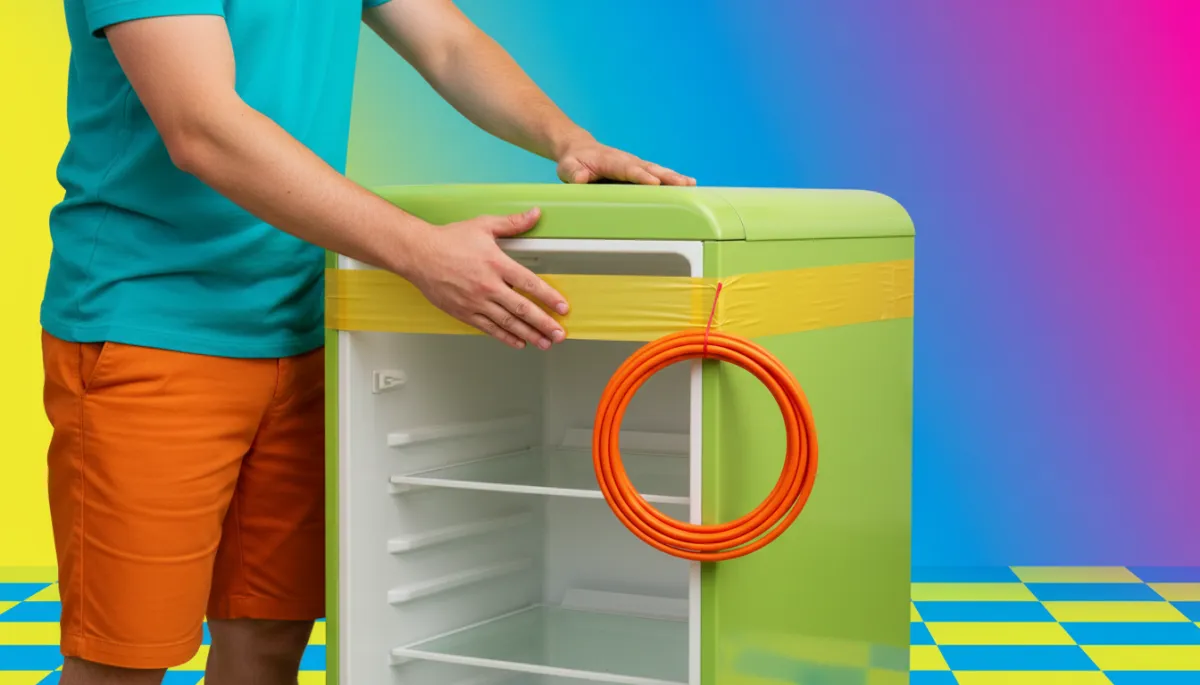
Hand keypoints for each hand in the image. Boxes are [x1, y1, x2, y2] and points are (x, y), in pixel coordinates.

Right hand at [405, 208, 568, 349]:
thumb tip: (536, 214)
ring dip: (529, 334)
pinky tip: (518, 342)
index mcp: (496, 264)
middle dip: (544, 323)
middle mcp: (488, 286)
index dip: (549, 297)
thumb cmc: (449, 239)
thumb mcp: (483, 225)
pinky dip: (505, 337)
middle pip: (522, 309)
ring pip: (508, 323)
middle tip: (559, 334)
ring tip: (545, 343)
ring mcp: (475, 302)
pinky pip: (489, 328)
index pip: (530, 284)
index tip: (563, 308)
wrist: (418, 254)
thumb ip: (513, 223)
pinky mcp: (464, 312)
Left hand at [556, 139, 695, 185]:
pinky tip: (687, 185)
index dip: (641, 176)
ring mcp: (634, 163)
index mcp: (610, 160)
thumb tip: (581, 178)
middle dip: (666, 176)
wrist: (579, 149)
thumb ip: (573, 172)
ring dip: (674, 177)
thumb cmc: (573, 161)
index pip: (627, 169)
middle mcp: (626, 160)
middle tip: (683, 184)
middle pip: (648, 168)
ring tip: (691, 184)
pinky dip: (672, 178)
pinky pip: (657, 173)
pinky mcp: (639, 169)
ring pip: (656, 170)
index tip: (654, 183)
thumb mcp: (567, 167)